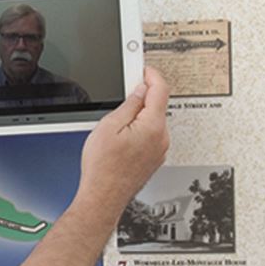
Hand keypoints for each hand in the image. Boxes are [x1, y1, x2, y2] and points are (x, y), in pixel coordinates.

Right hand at [78, 68, 169, 213]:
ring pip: (153, 121)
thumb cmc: (103, 168)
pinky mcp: (154, 158)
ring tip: (116, 124)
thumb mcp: (109, 126)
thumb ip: (129, 104)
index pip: (160, 89)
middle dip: (141, 96)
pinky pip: (150, 136)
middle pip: (157, 105)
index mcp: (152, 126)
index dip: (151, 75)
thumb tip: (140, 90)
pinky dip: (139, 130)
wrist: (103, 196)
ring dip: (139, 115)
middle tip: (123, 93)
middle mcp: (161, 138)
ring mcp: (159, 150)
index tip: (143, 69)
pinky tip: (121, 138)